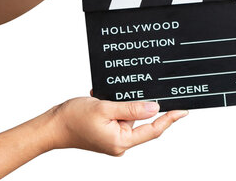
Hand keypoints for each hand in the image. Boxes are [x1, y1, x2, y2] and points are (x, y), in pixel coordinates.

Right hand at [51, 97, 187, 155]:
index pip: (153, 130)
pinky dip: (115, 106)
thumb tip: (155, 108)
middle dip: (137, 104)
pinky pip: (119, 116)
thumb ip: (132, 109)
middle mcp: (120, 142)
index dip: (170, 119)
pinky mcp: (108, 132)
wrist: (52, 125)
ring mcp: (114, 138)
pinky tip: (103, 99)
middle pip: (141, 121)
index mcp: (121, 141)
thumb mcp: (105, 108)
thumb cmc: (73, 118)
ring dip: (123, 103)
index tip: (183, 110)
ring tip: (107, 97)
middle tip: (127, 92)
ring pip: (129, 116)